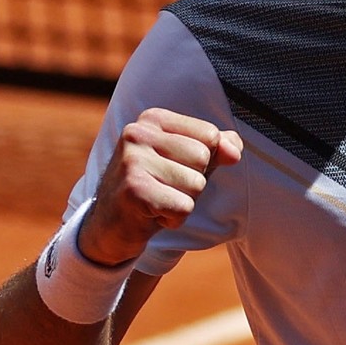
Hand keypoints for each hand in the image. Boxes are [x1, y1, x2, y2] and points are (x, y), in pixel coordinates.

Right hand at [77, 108, 242, 265]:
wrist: (111, 225)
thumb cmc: (157, 187)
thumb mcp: (189, 160)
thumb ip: (218, 146)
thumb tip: (234, 152)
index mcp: (153, 119)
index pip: (210, 135)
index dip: (203, 161)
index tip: (175, 169)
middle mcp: (138, 132)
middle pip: (203, 158)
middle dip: (193, 183)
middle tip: (165, 189)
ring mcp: (132, 160)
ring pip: (196, 184)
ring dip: (184, 202)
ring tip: (158, 201)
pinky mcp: (133, 190)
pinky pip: (183, 207)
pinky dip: (174, 219)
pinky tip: (152, 215)